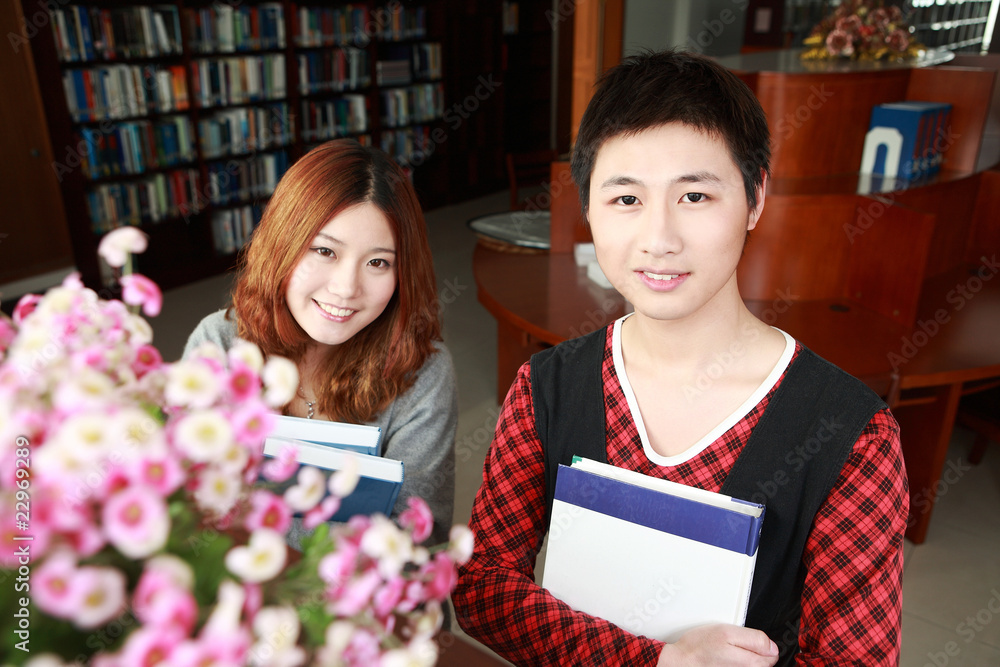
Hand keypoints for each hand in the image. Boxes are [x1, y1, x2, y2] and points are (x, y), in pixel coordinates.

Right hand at [656, 624, 778, 666]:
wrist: (681, 663)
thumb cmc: (699, 647)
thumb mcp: (727, 632)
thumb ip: (754, 638)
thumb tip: (772, 647)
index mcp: (750, 662)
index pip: (772, 653)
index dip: (761, 643)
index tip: (748, 641)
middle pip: (764, 663)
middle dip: (753, 652)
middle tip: (734, 646)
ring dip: (744, 660)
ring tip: (727, 654)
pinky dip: (735, 665)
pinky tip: (724, 662)